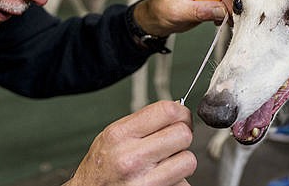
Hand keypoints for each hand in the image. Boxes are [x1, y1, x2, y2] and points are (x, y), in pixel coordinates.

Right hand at [65, 101, 196, 185]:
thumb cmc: (100, 168)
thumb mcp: (112, 136)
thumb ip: (141, 122)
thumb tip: (175, 110)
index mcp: (120, 134)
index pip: (167, 110)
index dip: (181, 112)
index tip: (180, 117)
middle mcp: (131, 157)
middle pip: (182, 134)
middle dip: (182, 137)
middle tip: (173, 142)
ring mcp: (143, 180)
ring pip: (188, 160)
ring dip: (182, 162)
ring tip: (166, 163)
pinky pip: (183, 184)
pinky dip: (178, 181)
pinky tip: (162, 179)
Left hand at [134, 0, 239, 36]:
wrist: (157, 17)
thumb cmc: (161, 11)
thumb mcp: (178, 12)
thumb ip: (202, 11)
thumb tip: (224, 11)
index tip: (231, 10)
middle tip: (234, 14)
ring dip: (233, 0)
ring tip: (228, 17)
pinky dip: (230, 4)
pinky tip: (223, 15)